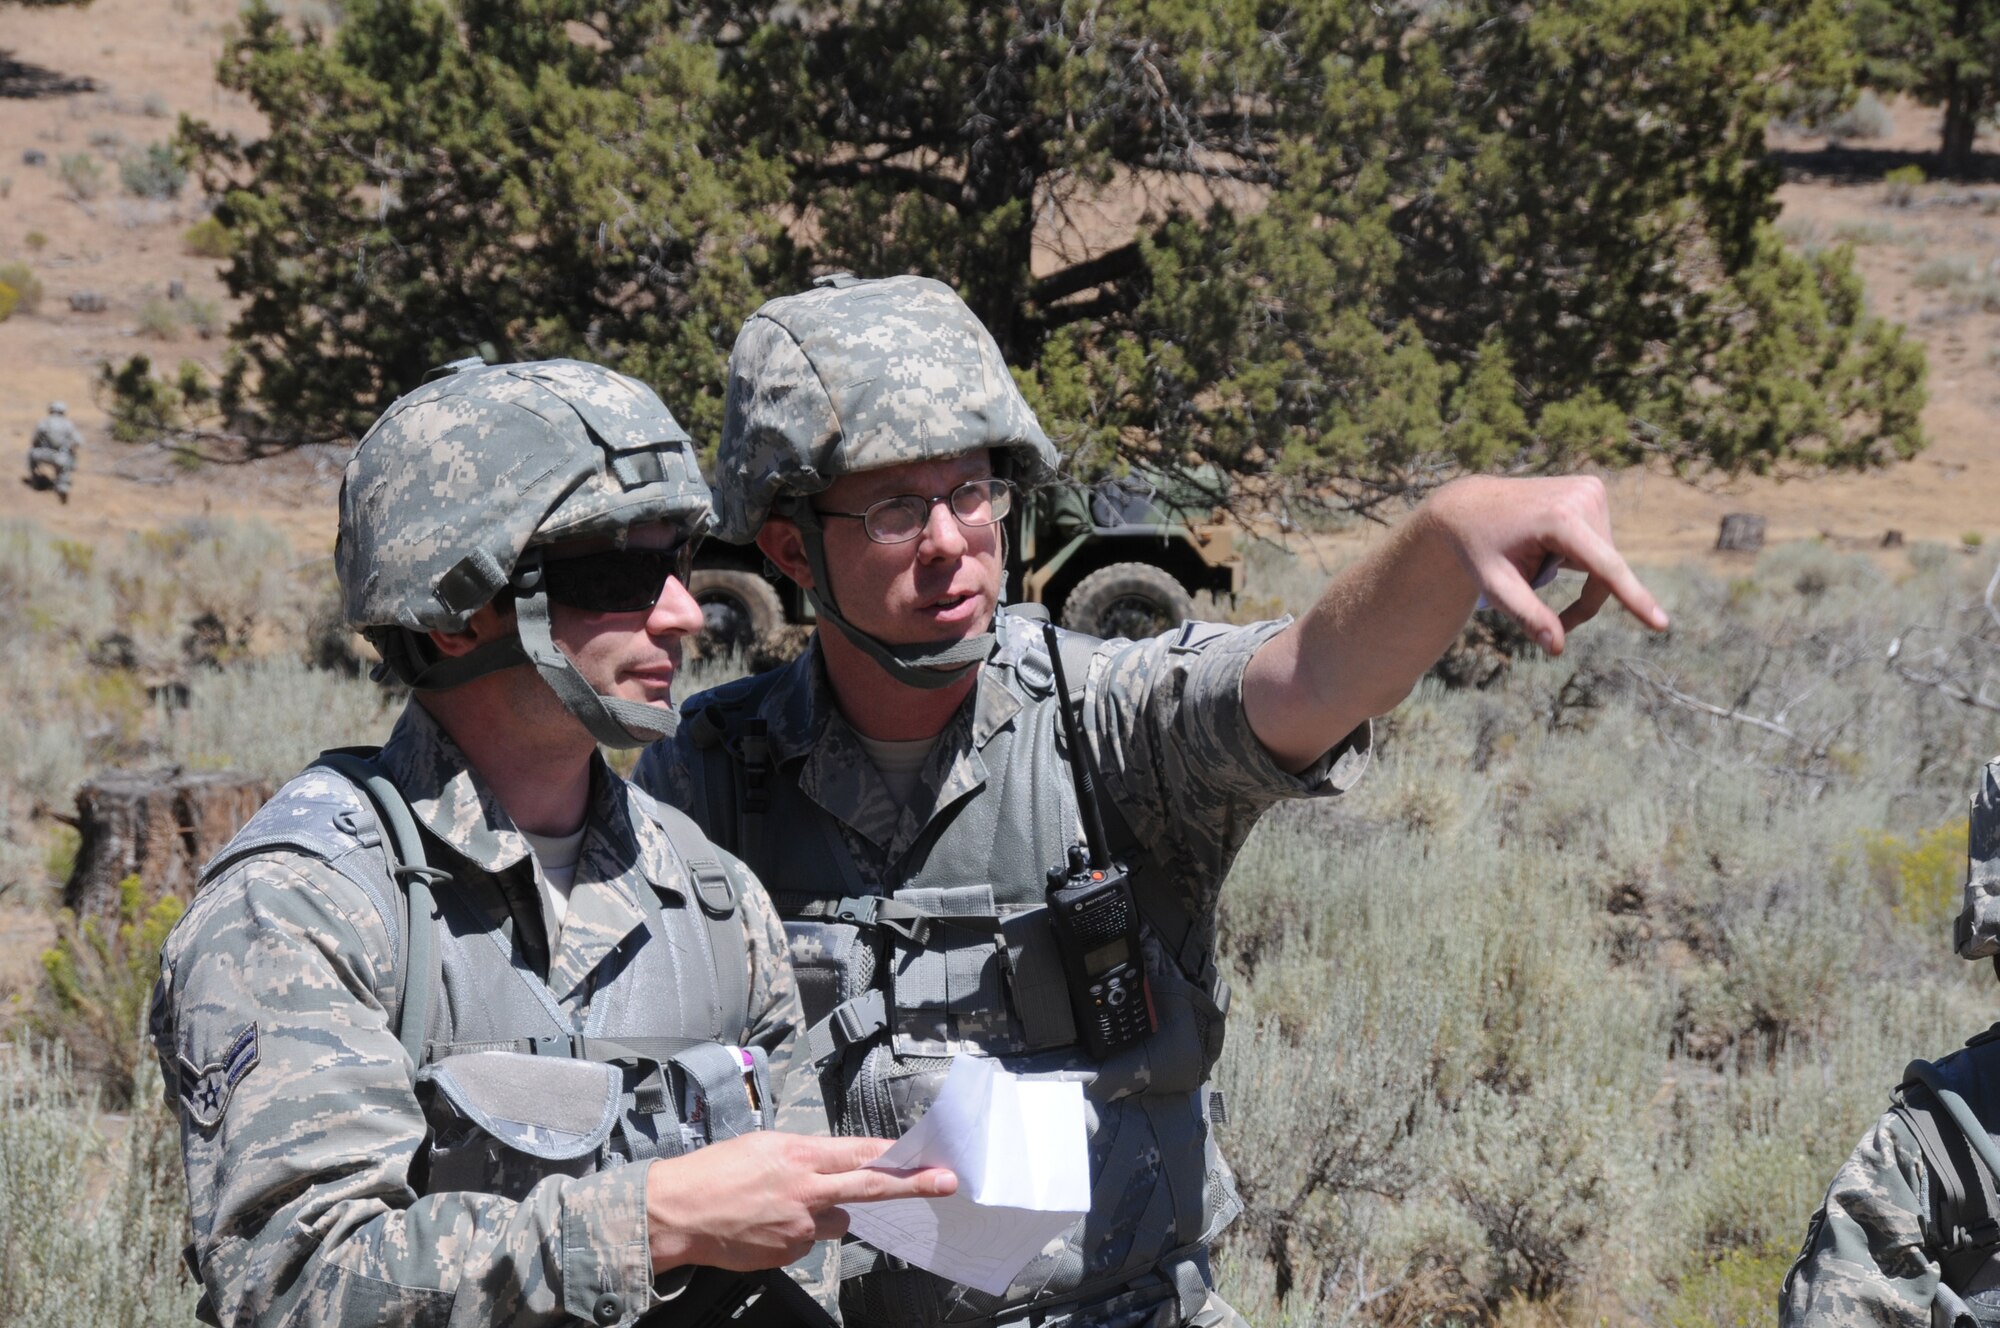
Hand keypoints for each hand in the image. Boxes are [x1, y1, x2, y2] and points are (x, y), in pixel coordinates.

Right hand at [645, 1133, 956, 1272]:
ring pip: (835, 1218)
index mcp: (798, 1155)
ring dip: (822, 1212)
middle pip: (872, 1186)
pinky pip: (808, 1241)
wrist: (675, 1213)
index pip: (861, 1152)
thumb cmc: (713, 1173)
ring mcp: (799, 1227)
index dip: (898, 1153)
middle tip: (947, 1181)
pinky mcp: (789, 1253)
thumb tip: (833, 1167)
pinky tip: (765, 1224)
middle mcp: (806, 1190)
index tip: (928, 1155)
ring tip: (777, 1205)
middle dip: (915, 1183)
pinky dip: (795, 1233)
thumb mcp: (762, 1146)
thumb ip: (804, 1157)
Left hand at [1427, 475, 1666, 653]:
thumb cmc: (1479, 550)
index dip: (1634, 598)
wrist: (1469, 507)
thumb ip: (1527, 615)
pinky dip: (1580, 555)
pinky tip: (1547, 542)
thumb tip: (1557, 648)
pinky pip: (1600, 543)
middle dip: (1584, 596)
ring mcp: (1591, 490)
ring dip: (1579, 572)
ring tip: (1535, 556)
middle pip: (1606, 571)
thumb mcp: (1495, 586)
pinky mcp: (1594, 489)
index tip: (1661, 624)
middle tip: (1542, 603)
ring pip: (1606, 560)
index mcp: (1559, 519)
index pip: (1605, 568)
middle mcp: (1583, 497)